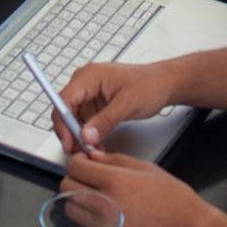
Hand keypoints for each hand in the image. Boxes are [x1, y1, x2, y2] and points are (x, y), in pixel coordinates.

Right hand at [56, 59, 177, 149]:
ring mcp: (91, 93)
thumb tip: (86, 135)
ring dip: (81, 135)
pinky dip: (89, 134)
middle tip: (80, 151)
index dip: (63, 123)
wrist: (164, 84)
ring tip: (92, 150)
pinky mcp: (97, 103)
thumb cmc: (149, 85)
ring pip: (75, 118)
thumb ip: (105, 121)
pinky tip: (97, 144)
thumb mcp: (127, 104)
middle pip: (66, 110)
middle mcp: (86, 82)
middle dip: (71, 132)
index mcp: (89, 76)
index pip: (64, 100)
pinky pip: (86, 120)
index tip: (68, 142)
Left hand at [64, 151, 202, 226]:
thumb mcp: (148, 169)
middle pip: (66, 187)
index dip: (78, 162)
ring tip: (94, 201)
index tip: (85, 164)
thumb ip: (117, 160)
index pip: (75, 166)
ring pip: (71, 211)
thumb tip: (94, 156)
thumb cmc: (176, 201)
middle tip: (88, 181)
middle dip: (74, 180)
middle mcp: (105, 204)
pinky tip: (102, 221)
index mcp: (115, 180)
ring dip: (79, 203)